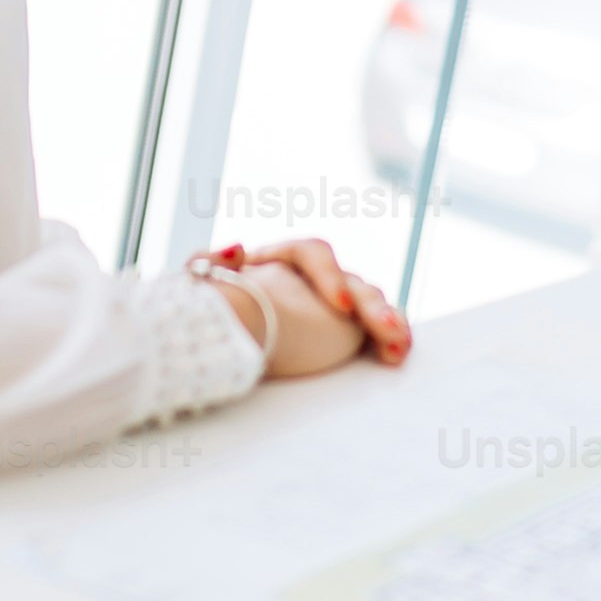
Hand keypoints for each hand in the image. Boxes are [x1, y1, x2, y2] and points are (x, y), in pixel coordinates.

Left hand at [202, 238, 410, 376]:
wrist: (219, 345)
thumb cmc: (213, 312)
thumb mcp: (202, 284)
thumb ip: (211, 262)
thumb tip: (239, 248)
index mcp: (282, 260)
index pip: (313, 254)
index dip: (329, 276)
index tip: (339, 305)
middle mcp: (315, 280)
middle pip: (352, 282)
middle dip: (370, 307)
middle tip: (382, 328)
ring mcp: (335, 306)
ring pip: (371, 303)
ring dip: (387, 322)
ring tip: (398, 345)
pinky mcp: (347, 334)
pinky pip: (375, 328)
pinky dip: (389, 337)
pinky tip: (398, 351)